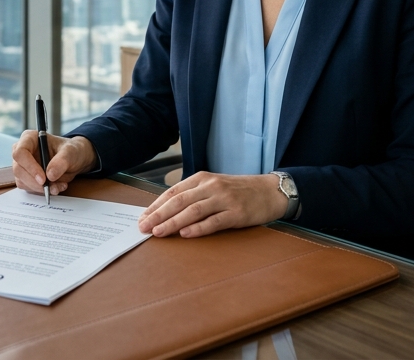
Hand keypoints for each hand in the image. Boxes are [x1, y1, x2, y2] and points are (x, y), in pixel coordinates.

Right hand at [11, 132, 97, 195]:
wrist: (73, 161)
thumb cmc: (70, 151)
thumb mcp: (70, 152)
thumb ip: (61, 161)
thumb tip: (50, 175)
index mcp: (29, 138)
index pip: (20, 153)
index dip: (30, 167)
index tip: (43, 179)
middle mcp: (23, 151)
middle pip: (18, 169)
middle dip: (34, 182)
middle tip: (50, 187)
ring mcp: (23, 165)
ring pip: (22, 181)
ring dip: (40, 188)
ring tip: (58, 186)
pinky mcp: (26, 177)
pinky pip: (28, 188)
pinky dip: (41, 191)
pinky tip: (55, 187)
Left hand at [137, 172, 286, 237]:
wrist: (270, 191)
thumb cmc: (239, 191)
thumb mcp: (214, 186)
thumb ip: (193, 195)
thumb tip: (166, 211)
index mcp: (202, 178)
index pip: (173, 192)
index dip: (156, 205)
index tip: (142, 217)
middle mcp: (211, 186)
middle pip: (179, 201)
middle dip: (158, 215)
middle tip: (143, 227)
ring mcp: (224, 199)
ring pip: (193, 211)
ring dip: (173, 222)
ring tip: (158, 232)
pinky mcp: (236, 213)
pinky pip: (214, 221)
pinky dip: (198, 228)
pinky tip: (185, 234)